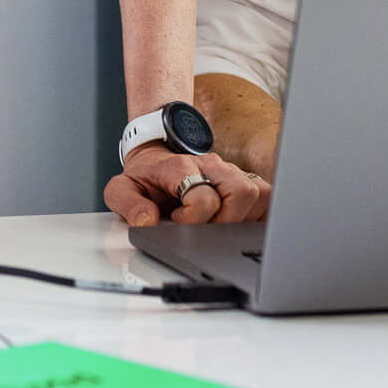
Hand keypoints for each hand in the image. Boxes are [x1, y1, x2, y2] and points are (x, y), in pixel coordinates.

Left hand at [103, 143, 268, 227]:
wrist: (155, 158)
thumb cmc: (144, 178)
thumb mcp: (121, 189)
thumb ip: (129, 205)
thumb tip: (147, 221)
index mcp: (180, 167)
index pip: (203, 195)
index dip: (195, 218)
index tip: (179, 222)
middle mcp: (210, 166)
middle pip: (241, 192)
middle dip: (228, 221)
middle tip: (207, 229)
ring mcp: (229, 171)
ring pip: (259, 192)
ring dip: (244, 218)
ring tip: (219, 225)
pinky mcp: (243, 178)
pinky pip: (266, 195)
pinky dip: (258, 213)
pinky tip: (237, 223)